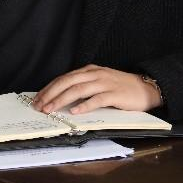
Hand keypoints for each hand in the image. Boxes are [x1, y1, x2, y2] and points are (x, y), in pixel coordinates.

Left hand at [31, 64, 162, 114]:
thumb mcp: (99, 82)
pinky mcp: (114, 94)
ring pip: (78, 89)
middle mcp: (95, 74)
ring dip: (62, 100)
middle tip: (39, 106)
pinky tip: (74, 112)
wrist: (145, 87)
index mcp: (89, 71)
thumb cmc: (121, 88)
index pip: (64, 78)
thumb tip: (61, 98)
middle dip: (51, 94)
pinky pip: (96, 99)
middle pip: (68, 82)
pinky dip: (84, 105)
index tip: (37, 99)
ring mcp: (105, 83)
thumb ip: (83, 86)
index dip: (49, 88)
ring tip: (51, 109)